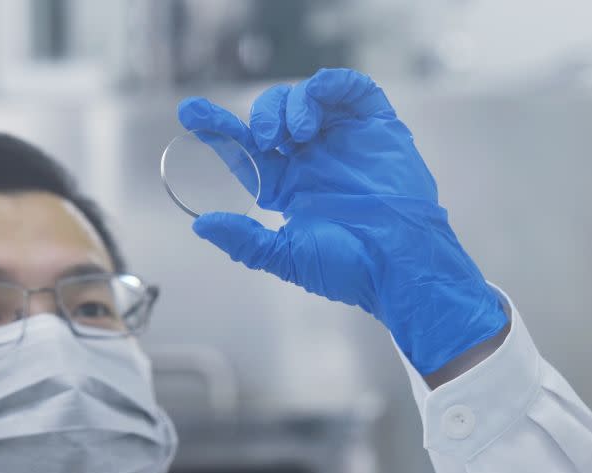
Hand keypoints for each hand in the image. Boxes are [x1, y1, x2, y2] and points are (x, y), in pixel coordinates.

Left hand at [177, 68, 506, 375]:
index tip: (190, 114)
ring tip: (295, 133)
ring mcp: (345, 141)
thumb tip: (201, 225)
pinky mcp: (377, 128)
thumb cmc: (351, 269)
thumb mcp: (288, 257)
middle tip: (267, 138)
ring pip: (306, 98)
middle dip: (261, 118)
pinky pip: (352, 90)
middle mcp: (313, 159)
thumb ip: (244, 241)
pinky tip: (319, 96)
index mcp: (289, 185)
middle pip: (273, 117)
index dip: (219, 130)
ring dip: (292, 105)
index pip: (247, 150)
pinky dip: (331, 84)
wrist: (401, 267)